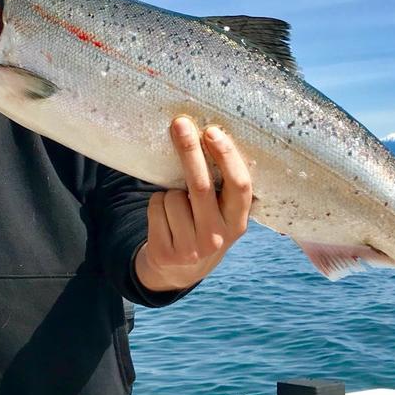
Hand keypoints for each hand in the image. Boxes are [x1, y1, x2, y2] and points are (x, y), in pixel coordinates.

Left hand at [135, 117, 252, 291]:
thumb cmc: (204, 226)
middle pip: (201, 186)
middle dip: (189, 150)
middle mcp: (218, 238)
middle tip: (180, 123)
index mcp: (238, 223)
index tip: (212, 131)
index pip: (239, 186)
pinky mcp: (165, 252)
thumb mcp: (222, 214)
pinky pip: (155, 206)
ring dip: (169, 191)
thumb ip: (221, 188)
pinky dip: (156, 204)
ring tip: (178, 207)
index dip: (227, 157)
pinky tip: (165, 219)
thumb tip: (206, 136)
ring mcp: (191, 248)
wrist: (181, 271)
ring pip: (172, 196)